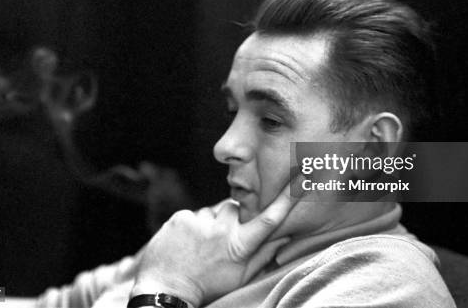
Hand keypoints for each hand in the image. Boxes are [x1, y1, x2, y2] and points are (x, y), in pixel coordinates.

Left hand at [129, 182, 296, 306]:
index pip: (269, 219)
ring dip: (210, 224)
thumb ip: (263, 255)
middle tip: (220, 241)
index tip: (301, 177)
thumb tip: (284, 238)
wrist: (166, 289)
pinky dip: (192, 226)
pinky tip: (186, 244)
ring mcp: (200, 222)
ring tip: (200, 246)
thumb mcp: (240, 277)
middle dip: (231, 219)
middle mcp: (222, 230)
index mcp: (240, 246)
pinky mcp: (182, 217)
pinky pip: (194, 215)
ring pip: (213, 212)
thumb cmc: (207, 285)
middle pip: (235, 209)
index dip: (287, 198)